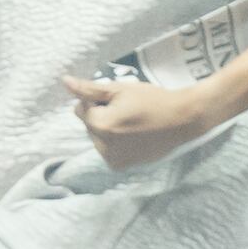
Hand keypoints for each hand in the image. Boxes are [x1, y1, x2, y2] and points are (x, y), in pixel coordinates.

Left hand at [65, 72, 217, 170]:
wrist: (182, 120)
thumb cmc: (152, 100)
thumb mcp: (120, 89)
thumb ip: (90, 89)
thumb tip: (65, 82)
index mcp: (101, 126)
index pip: (81, 109)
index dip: (97, 101)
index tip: (118, 100)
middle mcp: (104, 147)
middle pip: (89, 125)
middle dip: (101, 116)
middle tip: (127, 110)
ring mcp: (114, 159)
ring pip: (97, 138)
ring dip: (107, 129)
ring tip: (132, 122)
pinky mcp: (123, 166)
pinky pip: (108, 150)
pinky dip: (115, 142)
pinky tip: (134, 134)